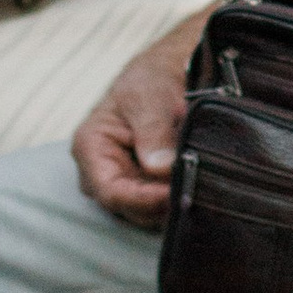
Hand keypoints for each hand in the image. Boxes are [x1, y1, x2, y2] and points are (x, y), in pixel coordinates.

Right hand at [71, 29, 194, 221]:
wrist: (165, 77)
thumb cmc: (149, 82)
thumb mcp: (150, 96)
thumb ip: (154, 130)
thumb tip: (161, 168)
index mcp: (91, 148)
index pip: (111, 192)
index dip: (145, 200)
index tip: (175, 193)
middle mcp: (101, 174)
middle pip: (132, 209)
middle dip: (165, 203)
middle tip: (199, 187)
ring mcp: (125, 186)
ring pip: (151, 214)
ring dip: (176, 200)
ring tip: (201, 180)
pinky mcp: (147, 191)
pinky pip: (165, 207)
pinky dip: (183, 197)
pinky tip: (200, 183)